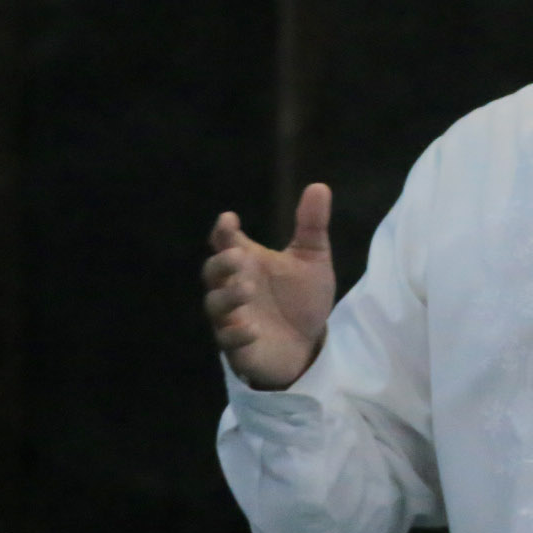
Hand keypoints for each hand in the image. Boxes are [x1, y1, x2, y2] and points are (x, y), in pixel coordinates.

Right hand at [203, 183, 335, 388]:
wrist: (309, 344)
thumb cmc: (301, 299)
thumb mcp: (312, 260)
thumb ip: (312, 226)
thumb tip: (320, 186)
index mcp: (248, 263)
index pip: (225, 242)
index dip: (223, 231)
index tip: (229, 220)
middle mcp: (234, 287)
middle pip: (212, 272)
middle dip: (221, 263)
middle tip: (239, 256)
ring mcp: (233, 317)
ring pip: (215, 305)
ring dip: (228, 296)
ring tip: (248, 290)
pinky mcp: (238, 346)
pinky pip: (228, 340)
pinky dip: (237, 334)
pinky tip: (252, 330)